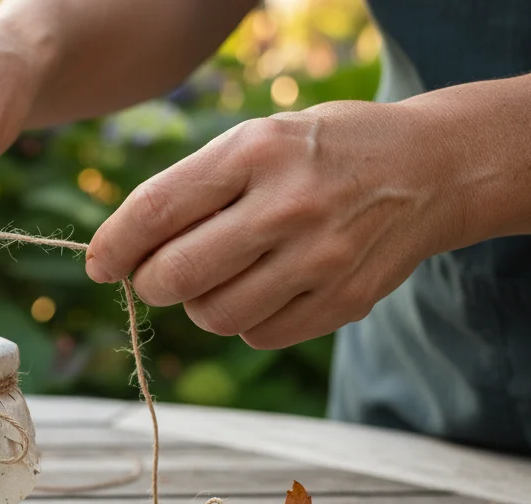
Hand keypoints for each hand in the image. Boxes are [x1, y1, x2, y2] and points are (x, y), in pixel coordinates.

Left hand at [86, 101, 467, 348]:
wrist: (432, 169)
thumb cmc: (320, 153)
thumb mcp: (259, 140)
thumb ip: (193, 188)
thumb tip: (121, 252)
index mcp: (256, 151)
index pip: (157, 209)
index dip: (114, 245)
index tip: (99, 263)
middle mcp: (289, 204)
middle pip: (177, 276)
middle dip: (149, 282)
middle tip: (155, 275)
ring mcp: (321, 258)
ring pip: (214, 316)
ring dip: (199, 305)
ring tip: (220, 276)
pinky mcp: (344, 301)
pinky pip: (259, 336)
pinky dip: (246, 322)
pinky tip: (265, 288)